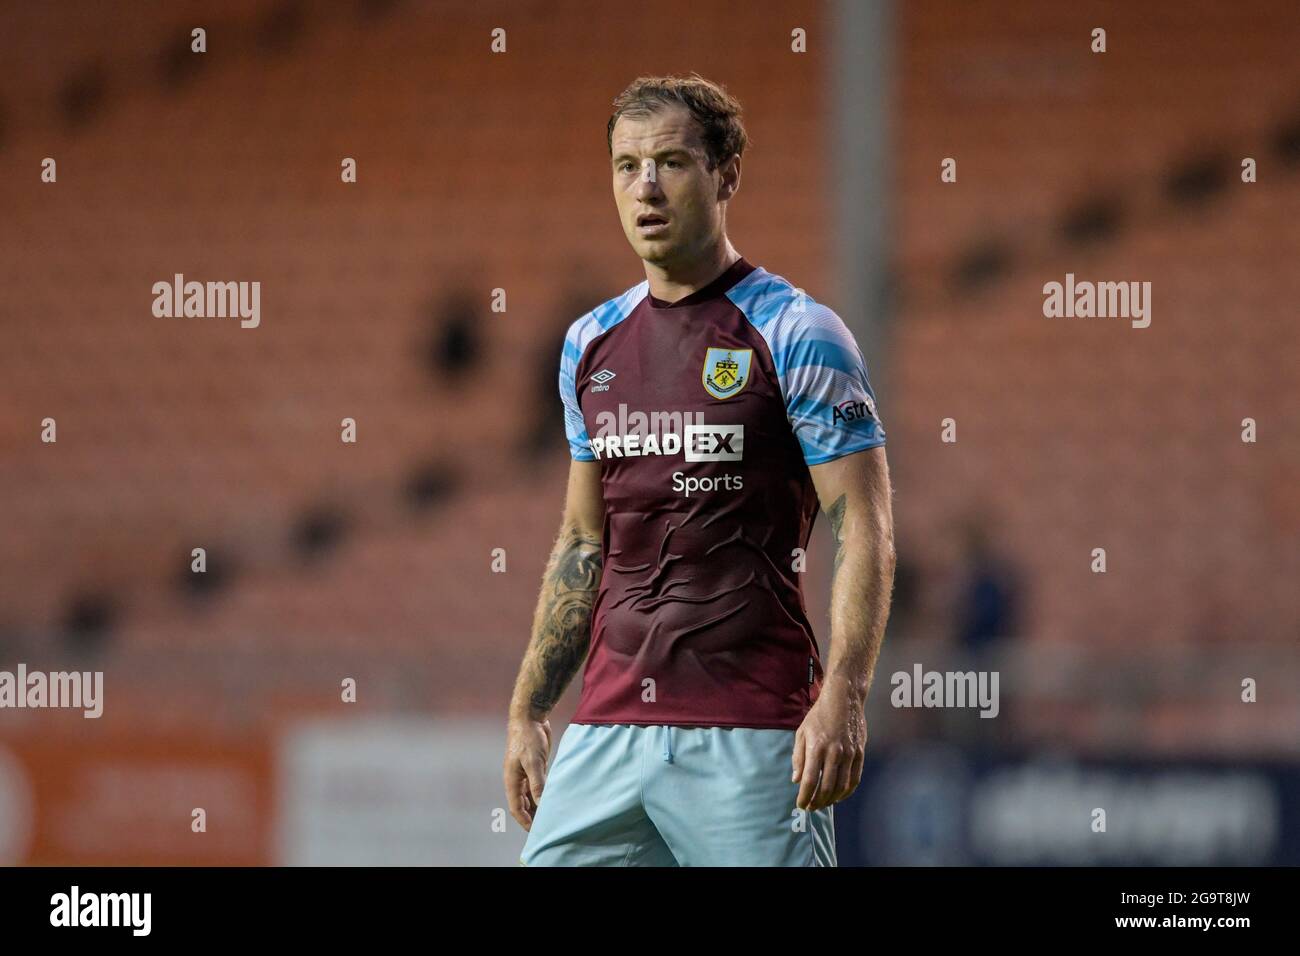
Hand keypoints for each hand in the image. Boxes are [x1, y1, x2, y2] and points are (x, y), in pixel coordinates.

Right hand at [503, 714, 552, 830]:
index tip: (536, 832)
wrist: (530, 717)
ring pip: (531, 796)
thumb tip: (541, 804)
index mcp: (512, 780)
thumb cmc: (528, 738)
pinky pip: (538, 787)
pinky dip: (543, 795)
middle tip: (546, 828)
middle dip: (532, 817)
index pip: (517, 808)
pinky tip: (553, 800)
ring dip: (538, 807)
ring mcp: (525, 774)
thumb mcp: (534, 762)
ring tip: (551, 817)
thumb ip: (537, 784)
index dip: (525, 821)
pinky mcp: (534, 768)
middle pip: (523, 805)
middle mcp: (517, 780)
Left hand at [791, 678, 866, 811]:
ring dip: (832, 800)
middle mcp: (834, 753)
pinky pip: (855, 779)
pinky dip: (847, 792)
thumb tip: (796, 779)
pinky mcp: (860, 753)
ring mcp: (849, 754)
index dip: (805, 796)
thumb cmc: (819, 715)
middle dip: (817, 802)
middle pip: (826, 787)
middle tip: (811, 808)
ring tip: (823, 804)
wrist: (844, 699)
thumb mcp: (802, 732)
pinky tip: (839, 796)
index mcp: (816, 747)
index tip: (800, 805)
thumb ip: (798, 757)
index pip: (810, 780)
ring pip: (842, 786)